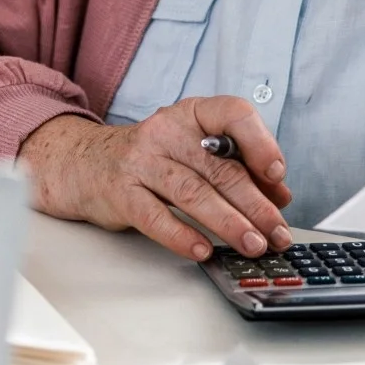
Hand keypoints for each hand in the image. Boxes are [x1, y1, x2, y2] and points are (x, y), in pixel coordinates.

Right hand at [19, 97, 292, 260]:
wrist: (85, 164)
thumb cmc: (152, 160)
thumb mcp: (194, 152)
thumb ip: (238, 169)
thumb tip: (280, 196)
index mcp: (192, 115)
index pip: (232, 114)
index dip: (260, 143)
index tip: (278, 174)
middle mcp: (166, 132)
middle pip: (219, 167)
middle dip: (255, 204)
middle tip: (277, 233)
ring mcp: (141, 161)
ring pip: (193, 192)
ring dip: (228, 223)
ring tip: (252, 245)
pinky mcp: (121, 192)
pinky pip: (154, 216)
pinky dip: (181, 235)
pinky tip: (202, 250)